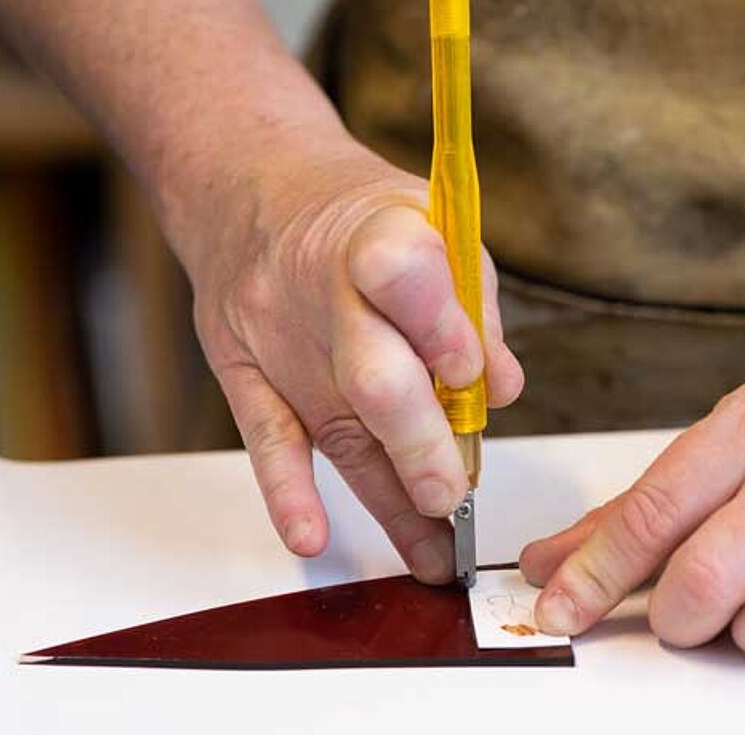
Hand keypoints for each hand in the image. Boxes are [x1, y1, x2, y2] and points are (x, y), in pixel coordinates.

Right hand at [187, 140, 522, 582]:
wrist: (252, 188)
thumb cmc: (363, 217)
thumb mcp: (435, 226)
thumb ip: (472, 309)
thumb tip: (499, 390)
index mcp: (383, 236)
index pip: (406, 277)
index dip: (440, 328)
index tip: (469, 373)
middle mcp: (326, 293)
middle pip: (374, 377)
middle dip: (419, 445)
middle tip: (454, 495)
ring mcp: (280, 338)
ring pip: (335, 428)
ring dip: (385, 498)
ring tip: (434, 556)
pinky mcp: (245, 372)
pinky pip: (266, 438)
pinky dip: (287, 492)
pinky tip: (312, 536)